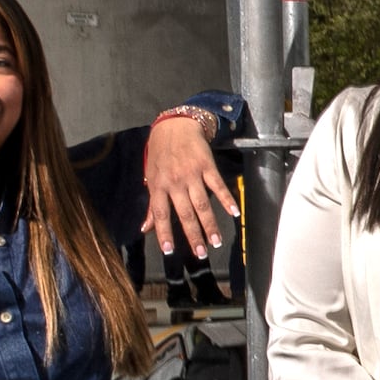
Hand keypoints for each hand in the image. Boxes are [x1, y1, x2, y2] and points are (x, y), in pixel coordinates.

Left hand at [142, 108, 233, 256]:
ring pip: (202, 204)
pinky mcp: (207, 166)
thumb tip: (145, 228)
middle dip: (193, 235)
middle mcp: (175, 182)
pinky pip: (218, 185)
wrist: (175, 125)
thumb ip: (151, 204)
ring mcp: (192, 174)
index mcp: (158, 186)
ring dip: (210, 224)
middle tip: (201, 254)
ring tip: (216, 241)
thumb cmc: (160, 153)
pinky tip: (233, 213)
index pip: (160, 214)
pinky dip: (226, 199)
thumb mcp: (151, 177)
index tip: (169, 251)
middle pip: (185, 213)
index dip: (164, 232)